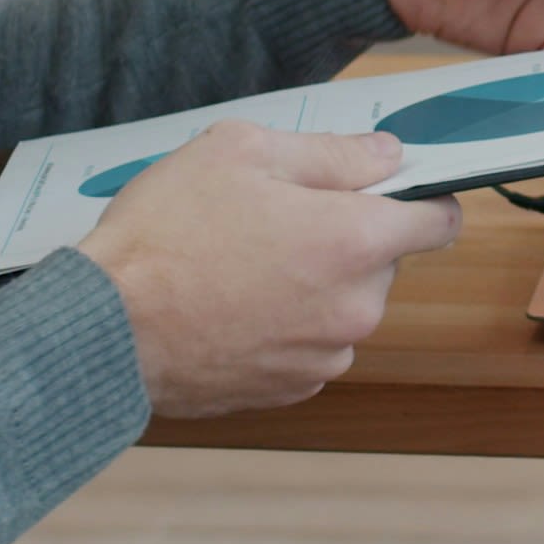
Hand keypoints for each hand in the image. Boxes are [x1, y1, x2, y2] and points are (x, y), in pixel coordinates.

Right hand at [73, 122, 461, 419]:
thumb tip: (387, 155)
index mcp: (355, 241)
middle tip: (276, 218)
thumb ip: (331, 153)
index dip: (422, 198)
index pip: (439, 221)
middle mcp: (355, 307)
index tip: (395, 190)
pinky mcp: (291, 389)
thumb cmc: (165, 234)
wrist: (105, 330)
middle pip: (383, 261)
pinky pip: (311, 343)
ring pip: (344, 304)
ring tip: (242, 264)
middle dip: (346, 237)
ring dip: (314, 284)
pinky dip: (286, 324)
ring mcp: (325, 356)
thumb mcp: (241, 153)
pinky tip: (233, 305)